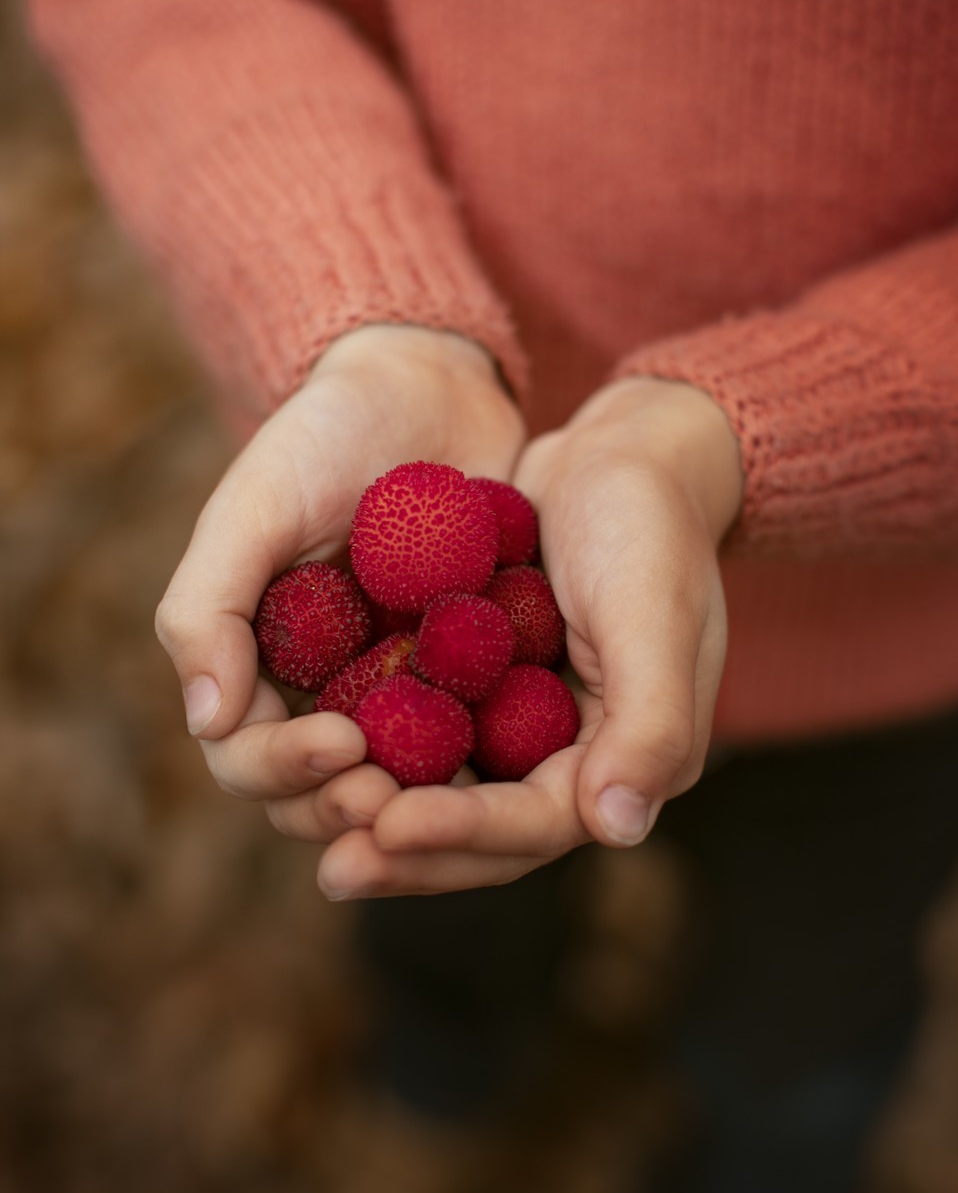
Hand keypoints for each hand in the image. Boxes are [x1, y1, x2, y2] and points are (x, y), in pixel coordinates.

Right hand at [155, 325, 524, 838]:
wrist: (431, 386)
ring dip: (411, 806)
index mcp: (255, 664)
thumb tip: (206, 720)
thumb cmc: (325, 435)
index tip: (343, 743)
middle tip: (391, 793)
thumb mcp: (255, 505)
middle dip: (346, 805)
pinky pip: (472, 745)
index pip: (247, 755)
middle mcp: (322, 693)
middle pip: (317, 795)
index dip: (284, 768)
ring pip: (395, 789)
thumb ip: (209, 608)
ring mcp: (398, 691)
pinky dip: (481, 765)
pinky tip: (515, 766)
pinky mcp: (469, 680)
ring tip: (448, 800)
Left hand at [315, 377, 742, 897]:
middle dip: (412, 854)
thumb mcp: (655, 615)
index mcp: (635, 758)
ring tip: (315, 825)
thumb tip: (616, 830)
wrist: (626, 454)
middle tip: (334, 869)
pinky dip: (385, 753)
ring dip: (388, 816)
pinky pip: (433, 741)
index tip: (387, 824)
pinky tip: (322, 758)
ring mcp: (534, 727)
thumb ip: (649, 724)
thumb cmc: (650, 525)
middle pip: (488, 835)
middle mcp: (585, 761)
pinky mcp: (494, 691)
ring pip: (452, 797)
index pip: (540, 824)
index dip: (464, 834)